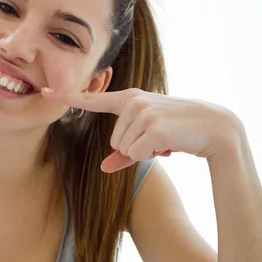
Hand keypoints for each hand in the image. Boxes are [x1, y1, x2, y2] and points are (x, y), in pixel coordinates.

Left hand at [41, 87, 241, 172]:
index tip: (45, 93)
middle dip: (136, 147)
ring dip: (145, 152)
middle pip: (114, 141)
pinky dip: (151, 156)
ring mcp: (143, 112)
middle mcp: (133, 101)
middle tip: (160, 139)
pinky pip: (136, 155)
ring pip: (124, 149)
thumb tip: (103, 169)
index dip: (67, 97)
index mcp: (130, 99)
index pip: (93, 100)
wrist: (216, 129)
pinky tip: (169, 146)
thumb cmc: (180, 133)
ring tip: (166, 139)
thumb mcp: (150, 139)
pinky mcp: (152, 126)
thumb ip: (124, 153)